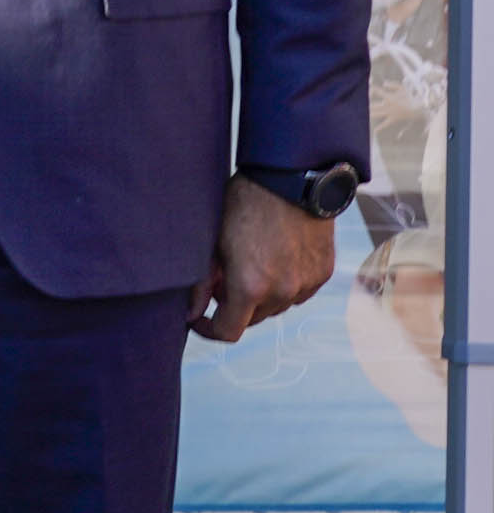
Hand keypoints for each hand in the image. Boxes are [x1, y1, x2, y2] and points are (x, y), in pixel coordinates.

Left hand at [191, 177, 338, 341]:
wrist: (291, 179)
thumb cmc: (243, 204)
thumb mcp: (212, 241)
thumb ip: (201, 283)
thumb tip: (190, 314)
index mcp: (250, 287)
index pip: (228, 332)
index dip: (208, 329)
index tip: (198, 317)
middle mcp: (283, 293)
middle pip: (252, 318)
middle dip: (233, 305)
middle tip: (222, 276)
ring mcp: (306, 284)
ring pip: (276, 306)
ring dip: (260, 295)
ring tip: (249, 261)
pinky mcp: (323, 273)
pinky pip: (298, 292)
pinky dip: (284, 284)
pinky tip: (274, 257)